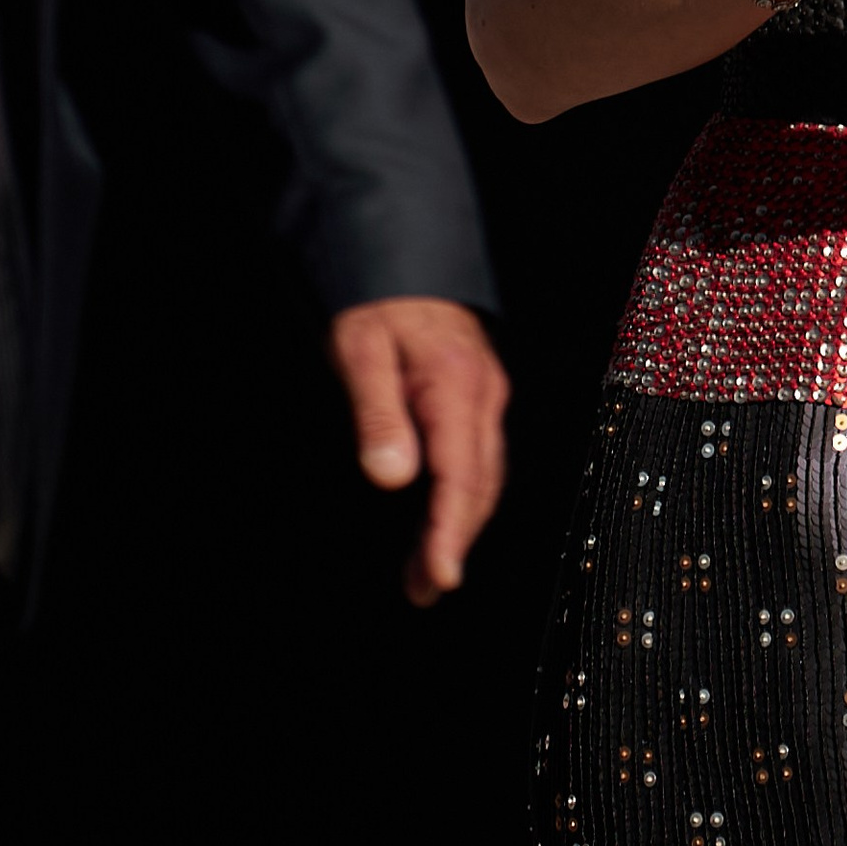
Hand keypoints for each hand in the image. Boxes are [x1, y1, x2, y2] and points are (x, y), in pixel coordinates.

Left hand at [328, 297, 508, 605]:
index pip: (459, 475)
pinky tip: (440, 519)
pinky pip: (479, 457)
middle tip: (424, 592)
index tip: (440, 578)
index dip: (450, 532)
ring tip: (426, 574)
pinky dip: (463, 498)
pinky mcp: (477, 394)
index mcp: (456, 385)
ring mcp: (486, 394)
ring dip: (459, 525)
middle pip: (480, 484)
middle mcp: (483, 394)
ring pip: (484, 474)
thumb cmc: (378, 299)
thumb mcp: (360, 348)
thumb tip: (390, 477)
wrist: (406, 253)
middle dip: (455, 542)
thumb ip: (376, 411)